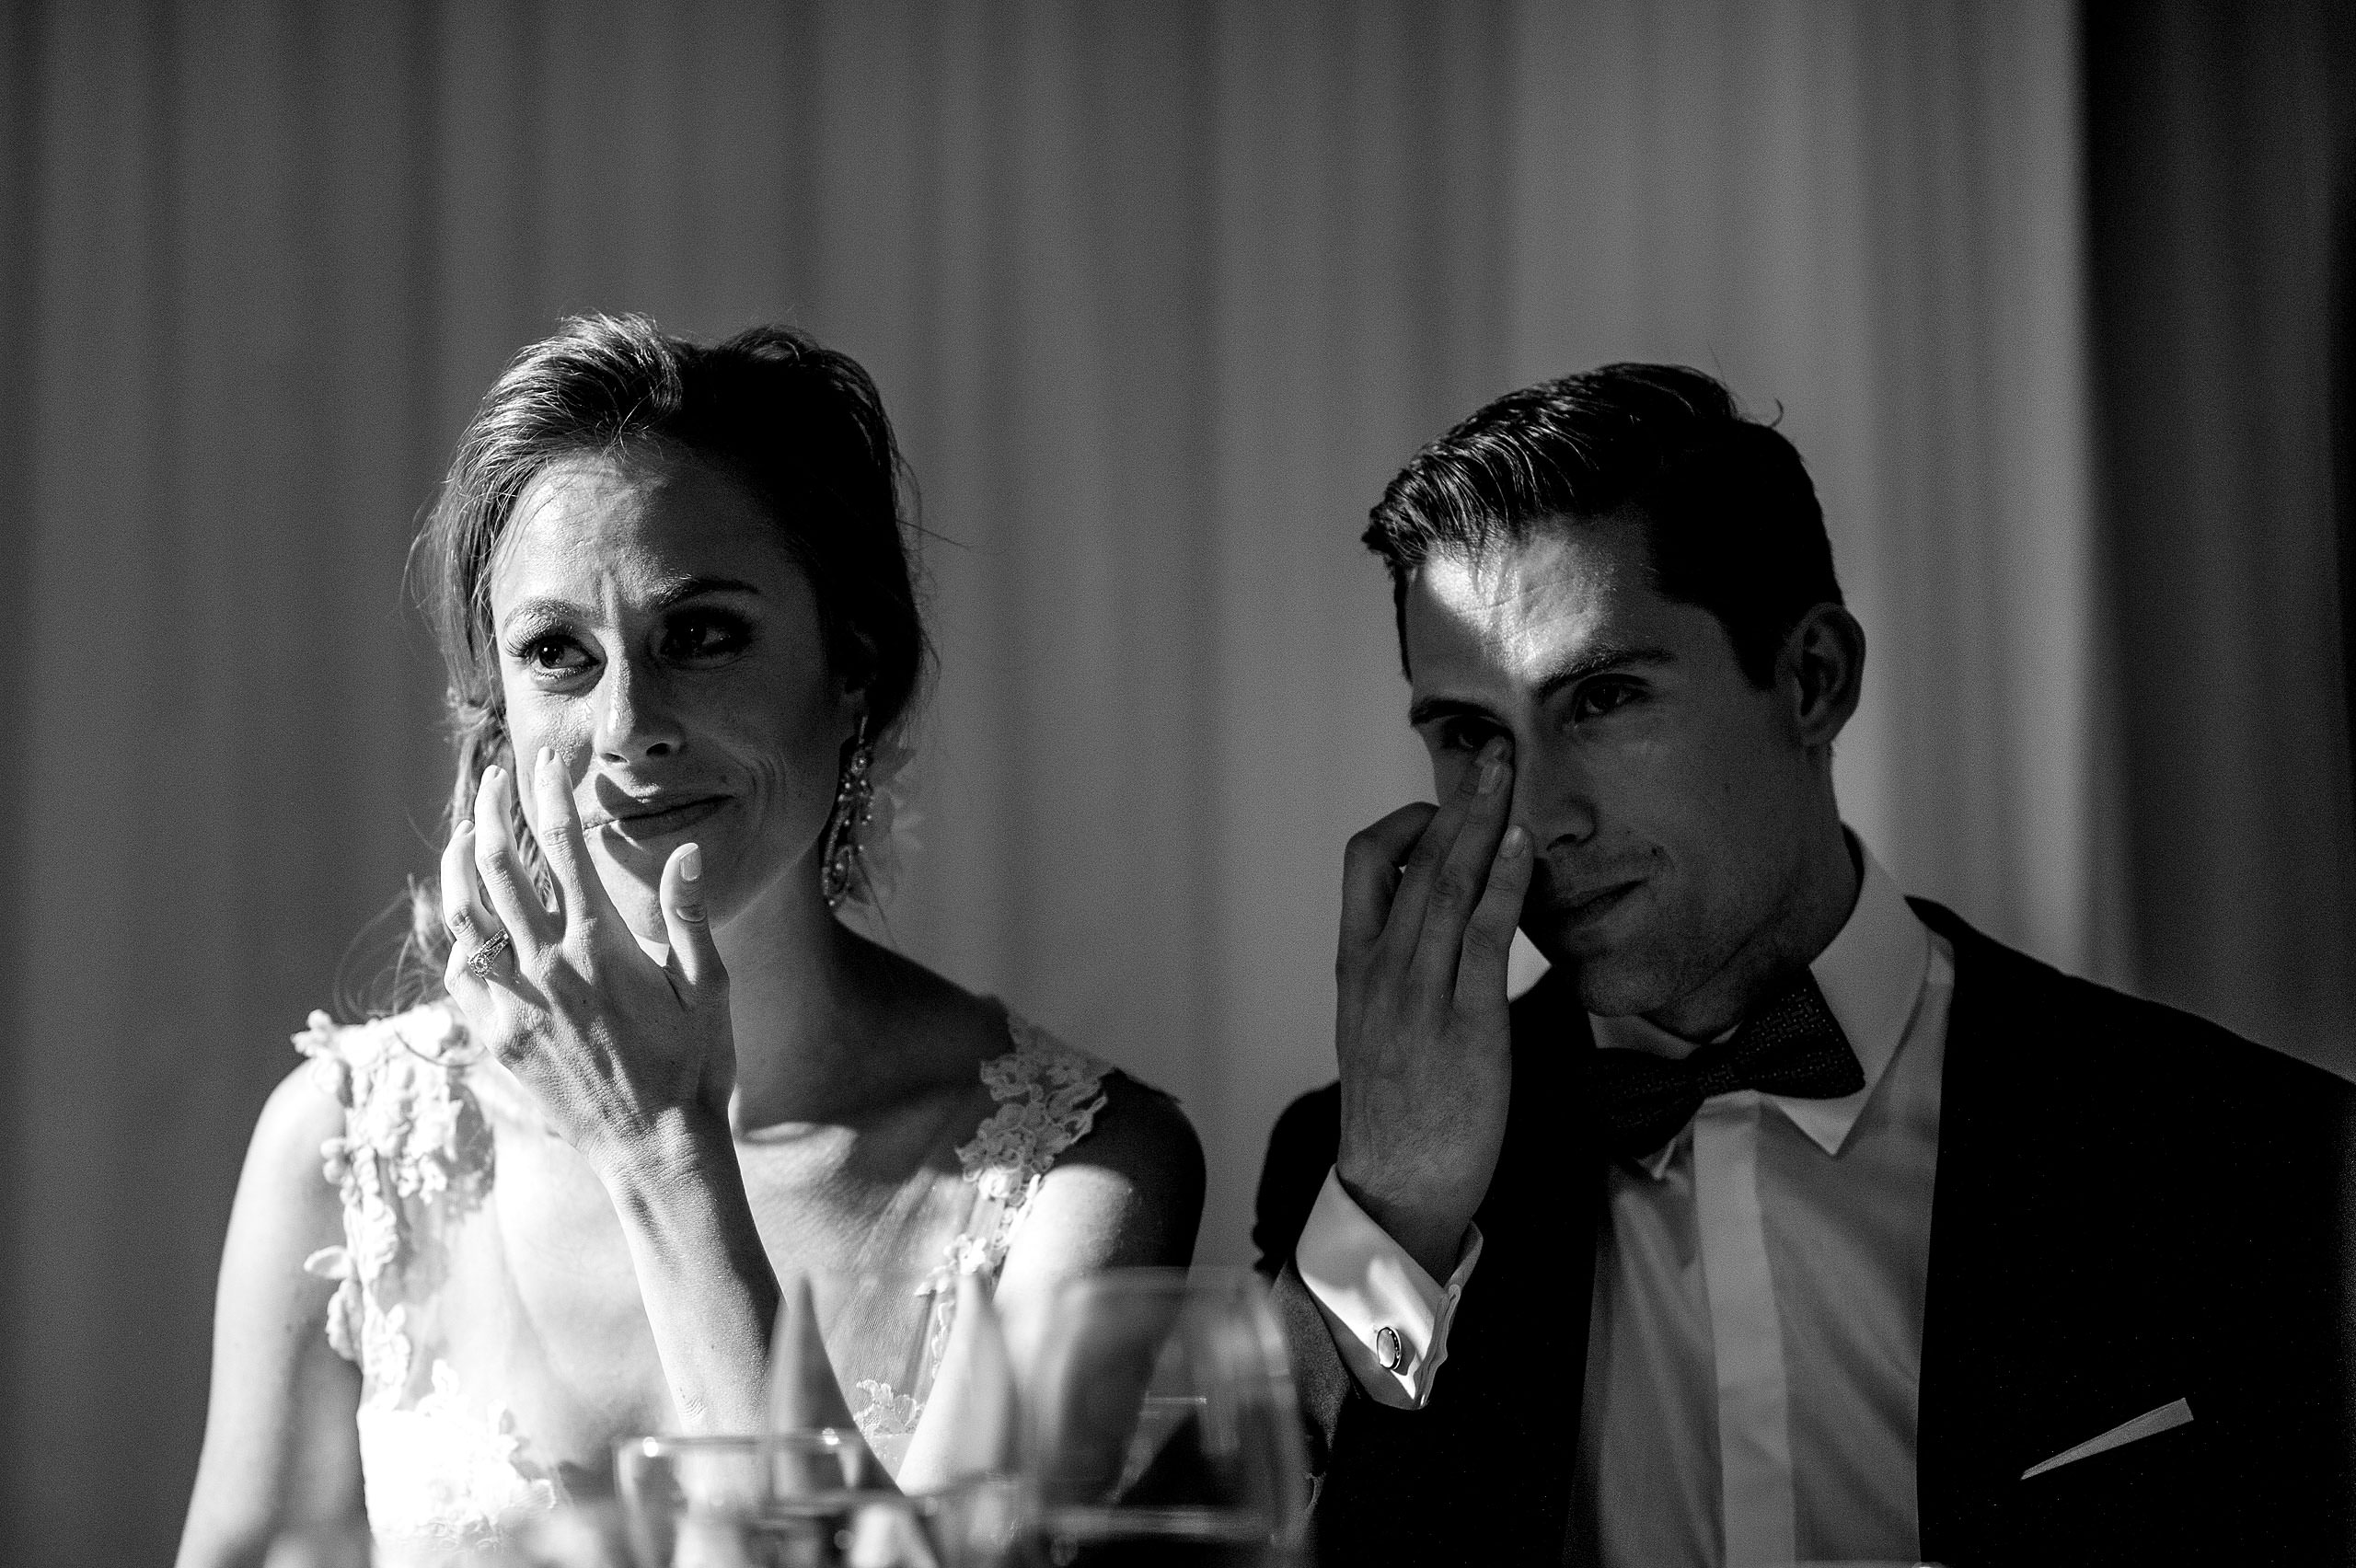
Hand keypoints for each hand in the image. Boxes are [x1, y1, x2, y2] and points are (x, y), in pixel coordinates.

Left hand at [440, 748, 734, 1179]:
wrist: (655, 1148)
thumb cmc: (696, 1065)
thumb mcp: (709, 986)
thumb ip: (689, 915)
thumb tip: (686, 849)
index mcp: (601, 946)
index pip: (563, 847)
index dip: (549, 793)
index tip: (544, 760)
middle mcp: (548, 969)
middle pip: (498, 867)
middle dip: (489, 810)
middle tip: (492, 778)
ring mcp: (516, 1006)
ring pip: (464, 918)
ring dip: (456, 867)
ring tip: (462, 836)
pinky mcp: (498, 1040)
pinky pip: (459, 976)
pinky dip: (456, 938)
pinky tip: (466, 923)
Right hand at [1332, 737, 1531, 1280]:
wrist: (1395, 1190)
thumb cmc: (1397, 1115)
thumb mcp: (1375, 1031)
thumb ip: (1397, 976)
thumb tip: (1432, 931)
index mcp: (1354, 967)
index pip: (1365, 865)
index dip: (1407, 823)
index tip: (1447, 806)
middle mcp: (1381, 971)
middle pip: (1414, 859)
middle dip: (1458, 801)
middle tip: (1494, 755)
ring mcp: (1420, 995)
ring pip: (1446, 884)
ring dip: (1482, 822)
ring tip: (1513, 777)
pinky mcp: (1466, 1024)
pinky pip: (1483, 936)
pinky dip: (1504, 884)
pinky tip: (1524, 849)